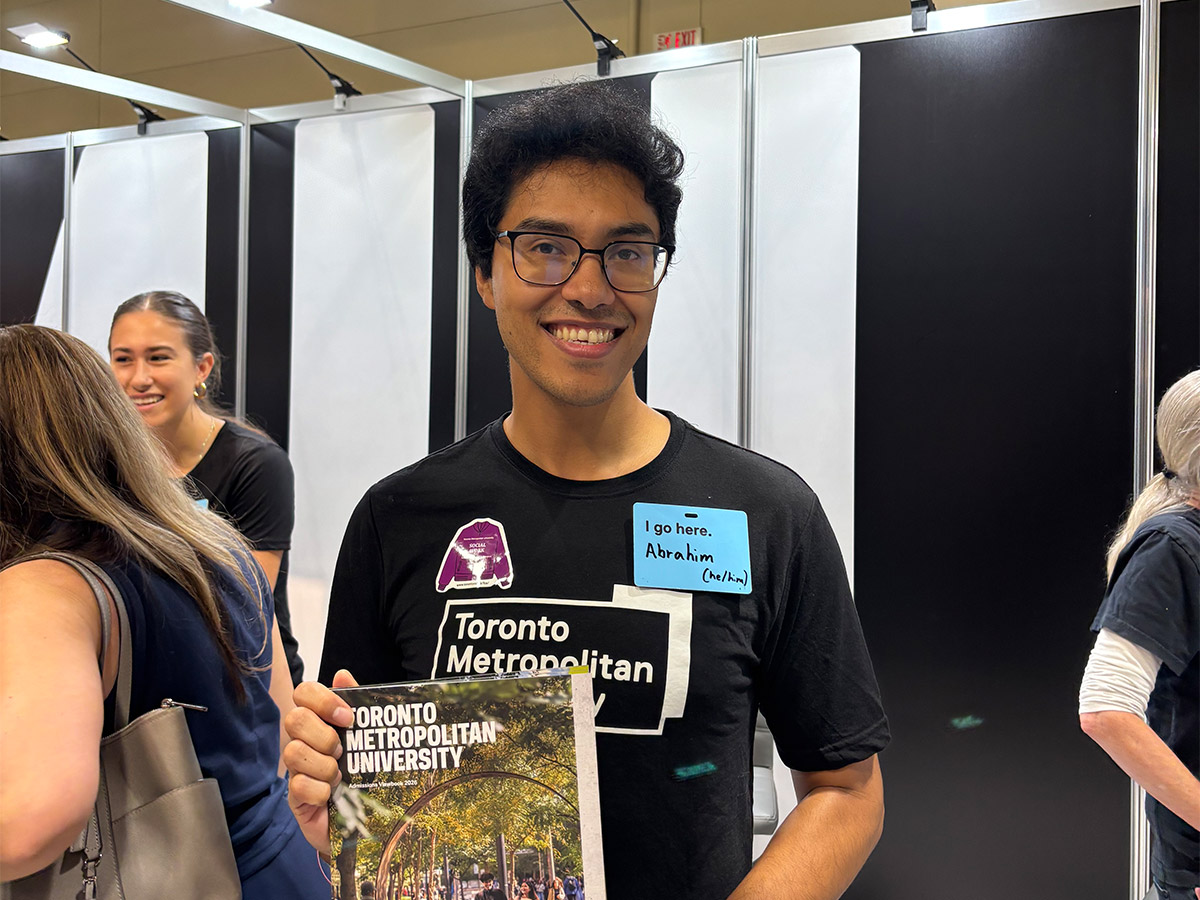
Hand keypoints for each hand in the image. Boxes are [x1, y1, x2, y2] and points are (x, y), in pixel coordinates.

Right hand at [283, 669, 357, 854]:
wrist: (363, 818)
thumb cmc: (362, 771)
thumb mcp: (366, 736)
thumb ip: (358, 703)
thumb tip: (342, 674)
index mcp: (320, 720)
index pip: (304, 692)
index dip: (323, 699)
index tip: (347, 717)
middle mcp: (303, 740)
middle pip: (294, 719)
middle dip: (322, 734)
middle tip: (341, 750)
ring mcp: (296, 769)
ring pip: (293, 752)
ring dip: (323, 765)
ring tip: (339, 776)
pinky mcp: (295, 797)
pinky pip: (298, 786)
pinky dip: (320, 790)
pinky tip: (331, 795)